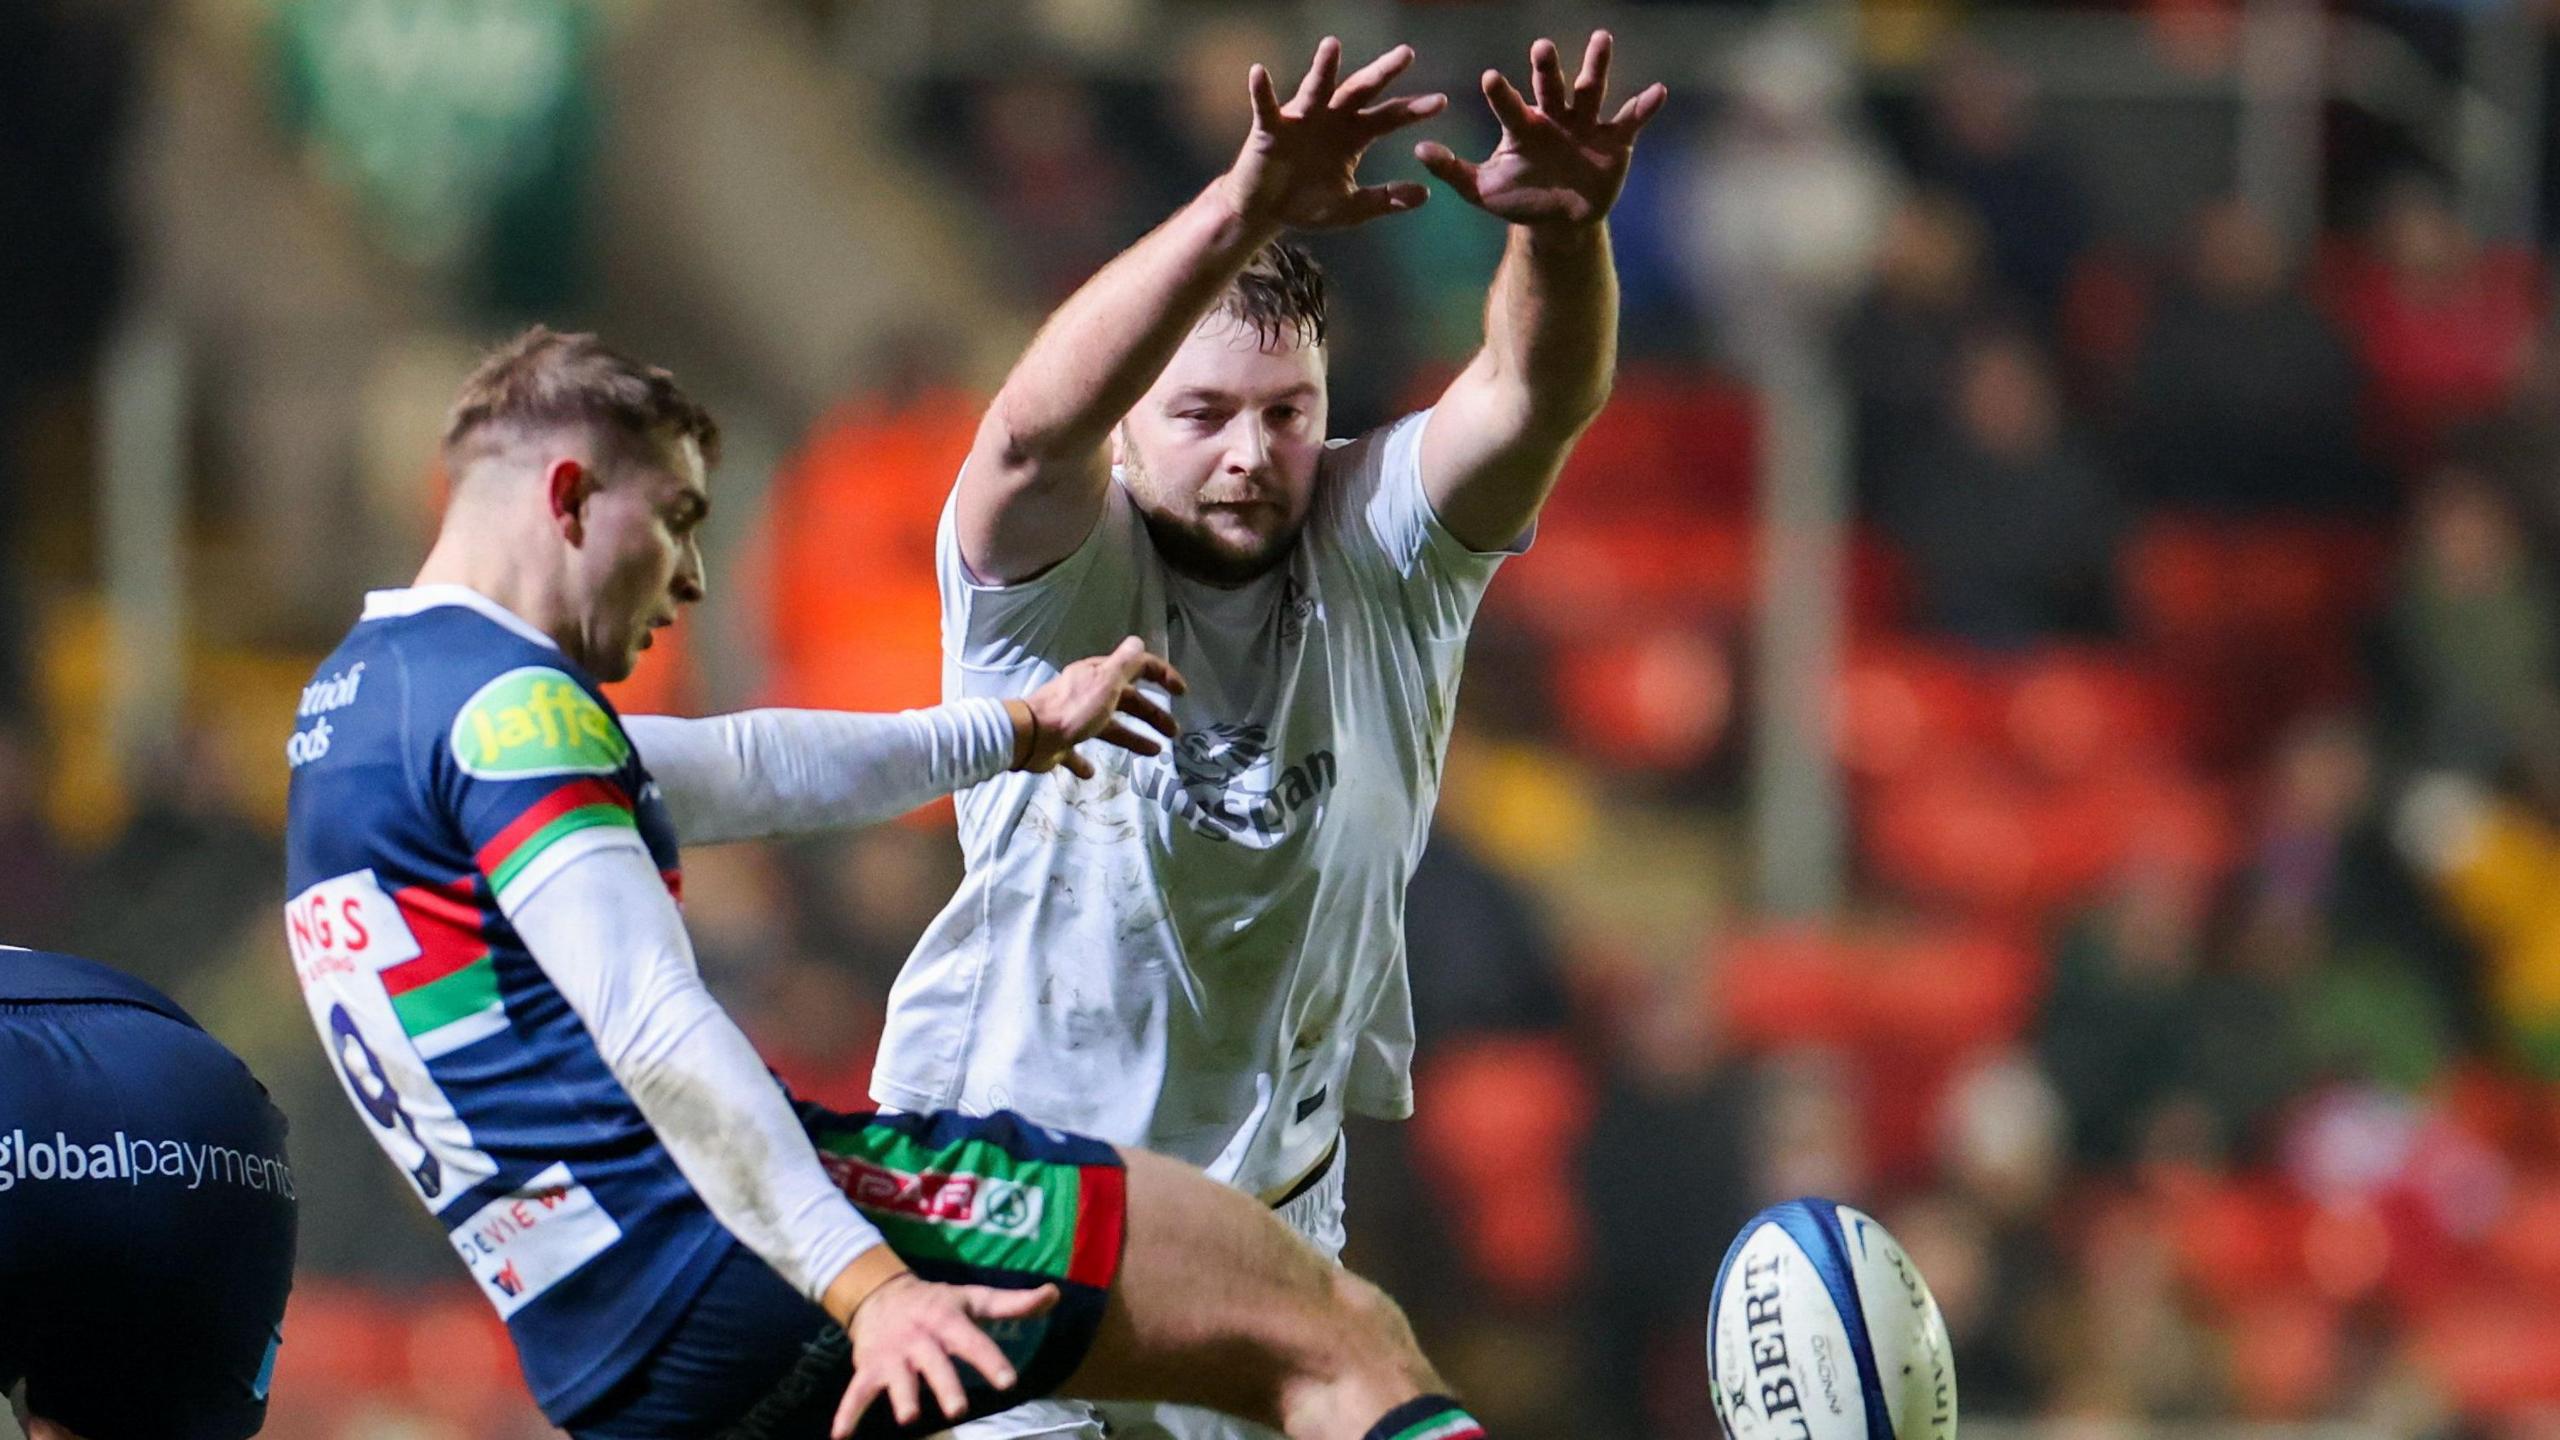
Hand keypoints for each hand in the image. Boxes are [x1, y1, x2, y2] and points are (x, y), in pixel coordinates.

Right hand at [831, 1274, 1061, 1437]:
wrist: (880, 1294)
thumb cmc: (937, 1303)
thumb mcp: (974, 1299)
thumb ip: (1013, 1304)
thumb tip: (1054, 1294)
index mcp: (949, 1320)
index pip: (973, 1340)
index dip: (990, 1359)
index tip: (1009, 1381)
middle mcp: (921, 1338)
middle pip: (935, 1362)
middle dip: (945, 1385)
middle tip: (957, 1410)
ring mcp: (893, 1355)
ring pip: (898, 1378)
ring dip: (902, 1396)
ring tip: (909, 1416)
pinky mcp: (869, 1369)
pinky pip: (856, 1393)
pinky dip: (847, 1414)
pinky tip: (840, 1436)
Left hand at [1011, 636, 1188, 778]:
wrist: (1032, 736)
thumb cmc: (1074, 708)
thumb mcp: (1105, 681)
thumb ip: (1124, 663)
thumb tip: (1138, 641)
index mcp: (1100, 676)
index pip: (1137, 668)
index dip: (1162, 675)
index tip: (1181, 692)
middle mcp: (1089, 694)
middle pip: (1127, 701)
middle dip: (1152, 714)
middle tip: (1173, 732)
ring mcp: (1075, 719)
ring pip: (1110, 727)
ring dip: (1133, 738)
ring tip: (1155, 752)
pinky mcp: (1062, 743)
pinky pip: (1078, 752)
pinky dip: (1086, 762)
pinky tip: (1094, 772)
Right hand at [1221, 37, 1447, 230]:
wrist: (1265, 213)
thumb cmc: (1307, 204)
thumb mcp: (1351, 208)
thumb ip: (1384, 200)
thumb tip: (1425, 194)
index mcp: (1354, 136)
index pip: (1389, 118)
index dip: (1412, 110)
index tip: (1441, 102)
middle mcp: (1331, 119)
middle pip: (1361, 91)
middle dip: (1383, 73)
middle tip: (1407, 54)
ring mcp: (1301, 119)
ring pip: (1316, 88)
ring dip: (1324, 68)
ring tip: (1332, 45)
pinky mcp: (1269, 128)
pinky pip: (1266, 106)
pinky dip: (1262, 90)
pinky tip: (1259, 72)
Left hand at [1416, 31, 1666, 229]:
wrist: (1558, 222)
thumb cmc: (1518, 199)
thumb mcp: (1482, 191)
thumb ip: (1453, 171)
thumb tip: (1418, 151)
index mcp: (1522, 127)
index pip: (1509, 106)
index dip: (1501, 94)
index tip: (1489, 78)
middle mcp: (1554, 117)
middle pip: (1549, 87)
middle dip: (1546, 68)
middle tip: (1540, 47)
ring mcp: (1586, 126)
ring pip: (1591, 90)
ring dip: (1596, 66)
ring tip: (1601, 39)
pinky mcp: (1615, 141)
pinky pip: (1630, 120)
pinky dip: (1645, 106)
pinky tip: (1658, 92)